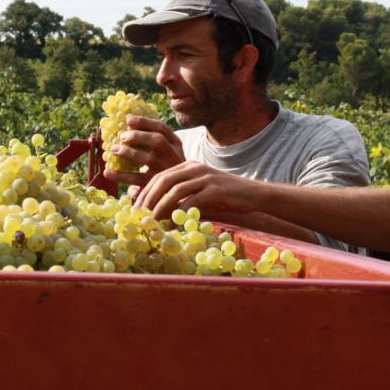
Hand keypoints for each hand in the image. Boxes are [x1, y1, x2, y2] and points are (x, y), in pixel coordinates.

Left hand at [103, 115, 185, 186]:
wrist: (179, 190)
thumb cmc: (166, 165)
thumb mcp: (167, 150)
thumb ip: (153, 139)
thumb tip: (127, 121)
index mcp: (176, 143)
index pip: (162, 128)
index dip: (144, 122)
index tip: (128, 119)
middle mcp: (174, 155)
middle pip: (157, 140)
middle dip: (138, 136)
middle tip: (121, 136)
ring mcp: (166, 170)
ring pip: (148, 158)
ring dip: (129, 152)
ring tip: (113, 149)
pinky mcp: (156, 184)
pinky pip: (136, 179)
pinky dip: (120, 175)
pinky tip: (108, 172)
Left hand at [135, 160, 263, 220]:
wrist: (252, 194)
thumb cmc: (224, 196)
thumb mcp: (199, 193)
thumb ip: (180, 198)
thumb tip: (158, 212)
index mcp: (188, 166)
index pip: (160, 176)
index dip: (146, 192)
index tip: (137, 208)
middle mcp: (195, 168)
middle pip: (164, 180)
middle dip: (148, 198)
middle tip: (140, 215)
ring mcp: (205, 177)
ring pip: (175, 190)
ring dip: (160, 206)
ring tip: (152, 220)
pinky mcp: (215, 189)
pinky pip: (192, 200)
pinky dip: (181, 212)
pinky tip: (174, 223)